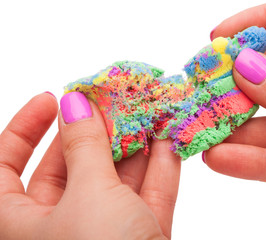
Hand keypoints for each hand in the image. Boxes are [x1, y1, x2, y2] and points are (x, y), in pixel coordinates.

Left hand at [0, 92, 179, 238]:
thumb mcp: (89, 194)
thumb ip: (84, 146)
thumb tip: (75, 102)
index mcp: (20, 224)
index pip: (4, 166)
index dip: (25, 127)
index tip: (52, 98)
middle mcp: (59, 228)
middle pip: (70, 166)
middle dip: (94, 131)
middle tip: (113, 100)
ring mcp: (104, 233)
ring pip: (114, 179)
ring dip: (133, 144)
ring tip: (146, 110)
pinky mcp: (141, 238)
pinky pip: (148, 196)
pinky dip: (160, 169)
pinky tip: (169, 140)